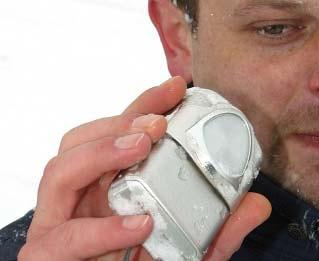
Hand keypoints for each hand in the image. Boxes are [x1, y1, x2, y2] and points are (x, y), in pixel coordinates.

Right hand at [19, 77, 270, 260]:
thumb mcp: (192, 250)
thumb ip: (222, 230)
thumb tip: (258, 204)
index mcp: (107, 186)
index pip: (119, 133)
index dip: (143, 105)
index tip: (177, 87)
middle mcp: (80, 199)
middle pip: (80, 140)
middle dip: (119, 122)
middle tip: (157, 123)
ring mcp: (59, 226)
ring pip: (59, 172)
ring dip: (101, 153)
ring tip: (141, 147)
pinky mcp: (47, 257)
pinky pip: (62, 237)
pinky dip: (100, 229)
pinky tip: (141, 224)